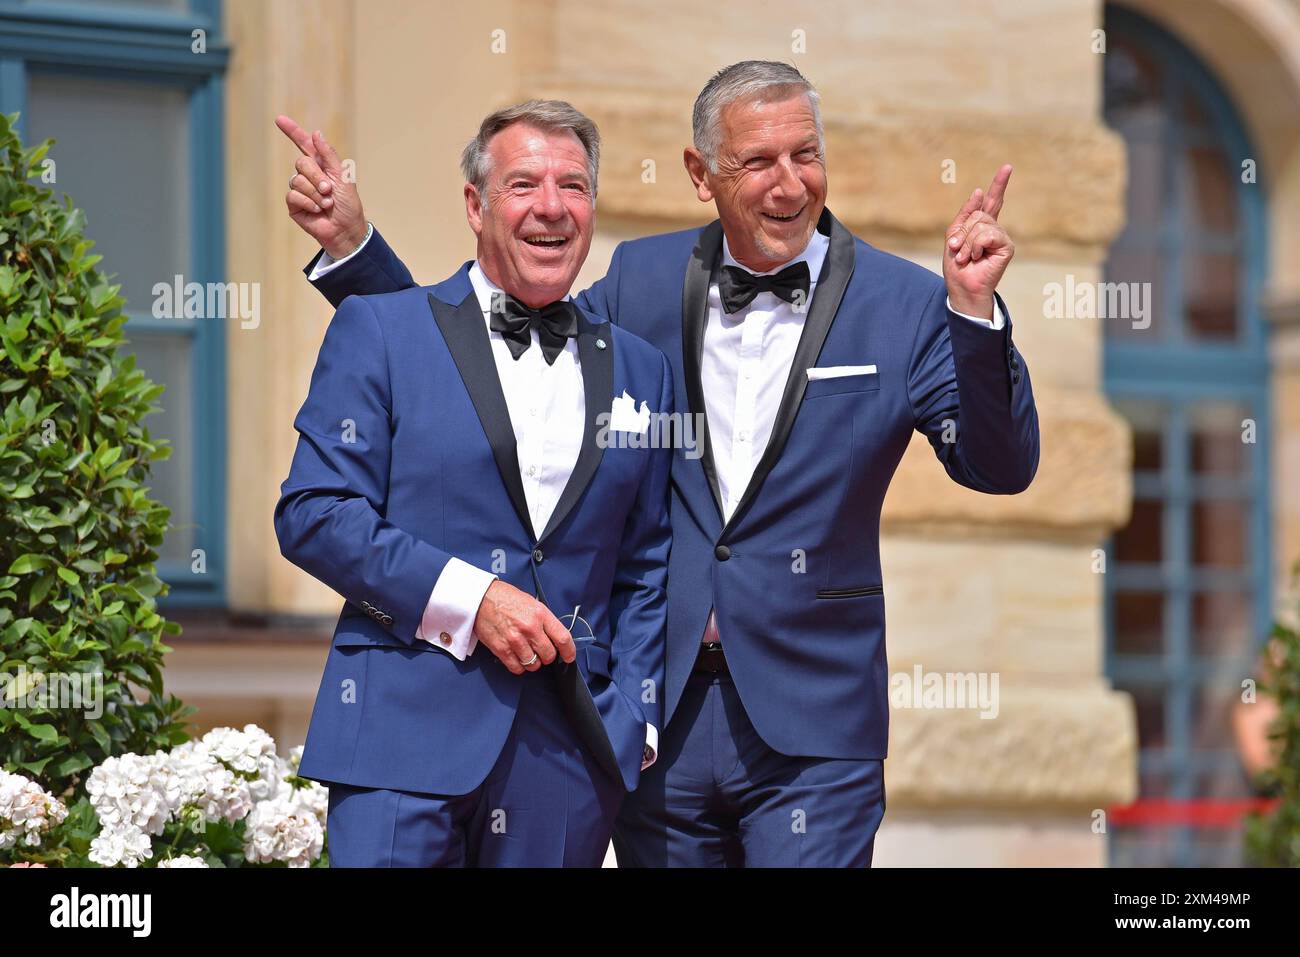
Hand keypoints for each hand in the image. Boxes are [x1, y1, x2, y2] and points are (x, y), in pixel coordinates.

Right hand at [275, 114, 367, 258]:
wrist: (346, 229)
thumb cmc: (348, 204)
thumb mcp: (343, 177)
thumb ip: (329, 155)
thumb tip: (316, 133)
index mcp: (321, 165)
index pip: (304, 144)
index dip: (292, 132)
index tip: (279, 119)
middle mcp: (308, 175)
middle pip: (301, 163)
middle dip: (317, 177)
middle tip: (329, 190)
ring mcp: (300, 189)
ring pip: (297, 180)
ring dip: (315, 193)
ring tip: (326, 203)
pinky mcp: (294, 204)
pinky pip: (293, 195)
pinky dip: (308, 202)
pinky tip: (317, 210)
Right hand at [471, 580, 576, 674]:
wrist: (481, 598)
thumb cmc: (506, 599)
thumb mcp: (532, 603)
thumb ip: (544, 620)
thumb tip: (554, 637)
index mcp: (540, 614)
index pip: (563, 638)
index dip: (569, 651)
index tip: (569, 656)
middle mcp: (530, 628)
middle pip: (549, 655)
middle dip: (547, 656)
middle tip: (542, 651)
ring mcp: (516, 640)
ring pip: (533, 664)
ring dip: (532, 662)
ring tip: (527, 653)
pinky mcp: (502, 649)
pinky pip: (517, 668)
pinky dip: (519, 666)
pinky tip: (517, 657)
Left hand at [943, 164, 1014, 318]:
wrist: (961, 286)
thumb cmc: (957, 266)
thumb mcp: (954, 236)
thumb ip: (965, 214)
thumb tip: (979, 192)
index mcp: (982, 225)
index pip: (992, 201)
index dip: (999, 184)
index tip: (1008, 167)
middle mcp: (994, 229)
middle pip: (977, 214)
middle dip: (962, 232)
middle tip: (957, 250)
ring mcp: (1001, 237)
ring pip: (981, 223)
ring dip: (967, 242)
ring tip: (966, 257)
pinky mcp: (1007, 246)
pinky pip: (988, 234)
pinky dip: (976, 246)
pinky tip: (977, 257)